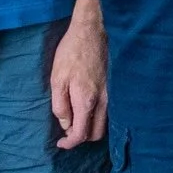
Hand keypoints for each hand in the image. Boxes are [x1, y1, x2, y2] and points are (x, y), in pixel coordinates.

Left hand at [49, 0, 107, 149]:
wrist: (93, 29)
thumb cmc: (72, 52)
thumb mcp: (57, 79)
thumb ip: (60, 106)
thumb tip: (66, 125)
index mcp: (86, 100)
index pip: (81, 134)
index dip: (69, 143)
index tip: (60, 143)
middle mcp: (104, 100)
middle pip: (96, 134)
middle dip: (82, 137)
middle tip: (68, 131)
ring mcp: (112, 93)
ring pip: (105, 123)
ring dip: (91, 127)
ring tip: (76, 119)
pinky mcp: (115, 86)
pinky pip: (109, 111)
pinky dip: (98, 116)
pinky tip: (88, 107)